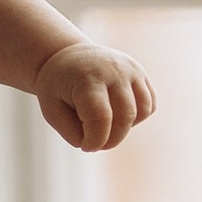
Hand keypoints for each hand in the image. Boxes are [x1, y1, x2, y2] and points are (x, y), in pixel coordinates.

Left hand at [34, 36, 153, 151]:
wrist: (68, 55)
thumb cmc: (58, 87)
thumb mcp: (52, 111)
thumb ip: (72, 132)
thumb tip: (97, 144)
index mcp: (88, 78)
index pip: (101, 118)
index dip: (96, 141)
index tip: (85, 146)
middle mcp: (114, 70)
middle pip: (125, 117)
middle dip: (111, 140)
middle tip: (95, 143)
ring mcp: (131, 70)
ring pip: (142, 111)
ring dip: (125, 128)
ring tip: (105, 125)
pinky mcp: (141, 74)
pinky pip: (149, 105)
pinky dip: (136, 117)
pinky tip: (117, 114)